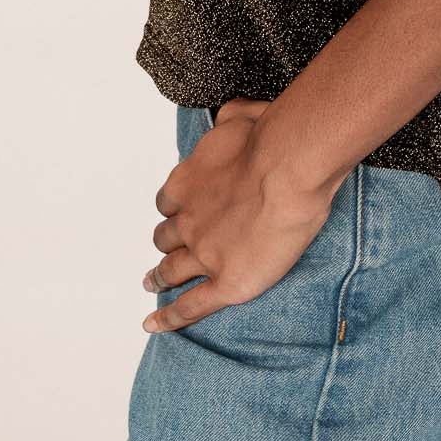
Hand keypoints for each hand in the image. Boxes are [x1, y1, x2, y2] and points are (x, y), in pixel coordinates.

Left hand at [141, 97, 340, 332]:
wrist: (288, 167)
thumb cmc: (270, 138)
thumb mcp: (240, 114)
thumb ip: (228, 119)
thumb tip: (228, 115)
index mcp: (187, 183)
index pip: (168, 202)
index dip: (172, 209)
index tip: (176, 212)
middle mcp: (188, 220)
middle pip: (165, 237)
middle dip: (164, 243)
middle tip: (163, 250)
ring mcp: (204, 254)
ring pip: (171, 271)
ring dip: (159, 277)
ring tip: (152, 283)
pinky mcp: (226, 283)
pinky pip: (190, 306)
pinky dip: (169, 318)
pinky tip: (153, 325)